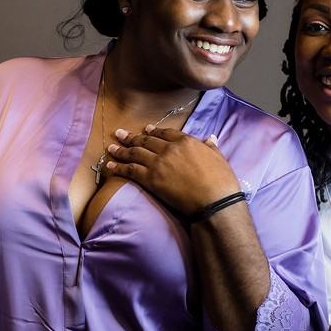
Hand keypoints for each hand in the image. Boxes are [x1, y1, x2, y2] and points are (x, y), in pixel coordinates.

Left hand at [104, 125, 240, 215]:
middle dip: (132, 137)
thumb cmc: (221, 181)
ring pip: (135, 153)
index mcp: (186, 141)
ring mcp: (159, 163)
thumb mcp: (219, 158)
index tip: (146, 130)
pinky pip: (130, 170)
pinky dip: (118, 167)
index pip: (166, 133)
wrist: (214, 200)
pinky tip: (109, 166)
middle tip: (120, 134)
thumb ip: (211, 147)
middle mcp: (170, 149)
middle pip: (146, 140)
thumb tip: (211, 138)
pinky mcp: (151, 179)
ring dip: (121, 150)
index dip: (154, 131)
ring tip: (111, 147)